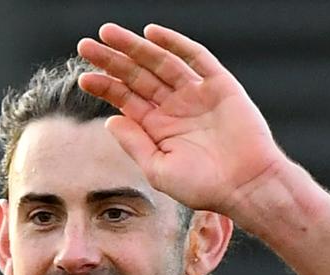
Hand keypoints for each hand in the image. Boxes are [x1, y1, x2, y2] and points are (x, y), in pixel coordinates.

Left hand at [77, 24, 286, 216]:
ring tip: (108, 33)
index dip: (104, 86)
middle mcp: (174, 107)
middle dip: (111, 60)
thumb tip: (111, 119)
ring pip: (160, 62)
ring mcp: (196, 94)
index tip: (83, 77)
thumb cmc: (203, 187)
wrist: (246, 185)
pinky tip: (151, 34)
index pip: (125, 99)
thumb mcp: (158, 170)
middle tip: (85, 45)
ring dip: (134, 47)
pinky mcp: (220, 85)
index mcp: (158, 128)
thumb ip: (134, 144)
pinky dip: (175, 44)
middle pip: (137, 76)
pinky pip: (195, 58)